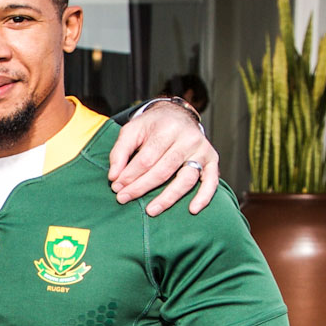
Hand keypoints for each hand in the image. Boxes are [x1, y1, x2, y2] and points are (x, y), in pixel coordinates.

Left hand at [107, 101, 218, 215]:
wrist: (178, 115)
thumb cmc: (153, 126)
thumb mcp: (132, 130)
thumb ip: (120, 151)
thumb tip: (114, 177)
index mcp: (168, 129)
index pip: (147, 158)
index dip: (130, 175)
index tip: (116, 187)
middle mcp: (188, 139)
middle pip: (164, 170)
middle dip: (141, 187)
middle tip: (123, 199)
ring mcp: (202, 150)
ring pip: (186, 179)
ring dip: (168, 198)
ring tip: (151, 211)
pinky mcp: (212, 160)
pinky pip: (212, 181)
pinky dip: (204, 196)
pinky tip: (192, 209)